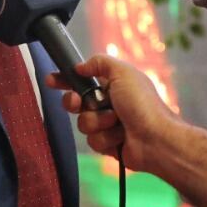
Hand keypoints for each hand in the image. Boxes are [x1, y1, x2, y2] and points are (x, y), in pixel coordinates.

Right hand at [45, 55, 186, 174]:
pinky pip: (92, 140)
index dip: (66, 80)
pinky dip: (105, 138)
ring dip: (98, 122)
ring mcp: (108, 124)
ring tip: (116, 122)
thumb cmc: (142, 104)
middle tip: (78, 103)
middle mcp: (109, 103)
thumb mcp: (123, 73)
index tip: (52, 80)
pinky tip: (120, 137)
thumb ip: (100, 63)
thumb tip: (81, 66)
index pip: (83, 79)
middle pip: (76, 102)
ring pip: (83, 123)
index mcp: (113, 84)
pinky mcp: (108, 143)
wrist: (155, 140)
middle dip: (75, 103)